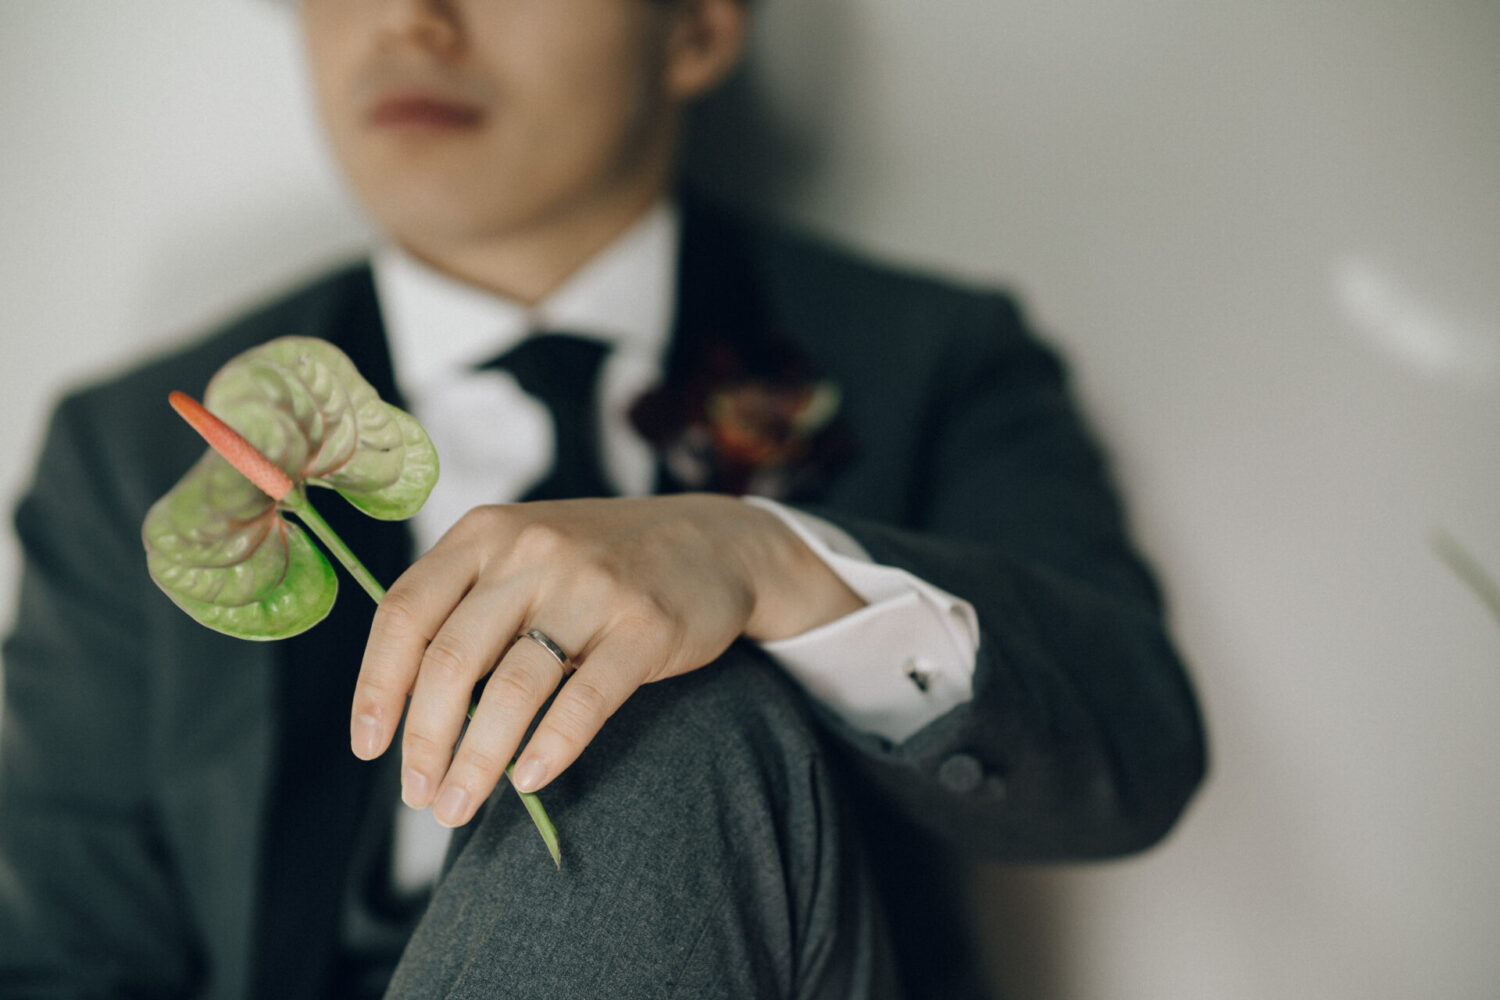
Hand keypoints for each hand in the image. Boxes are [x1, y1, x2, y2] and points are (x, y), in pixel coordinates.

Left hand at [349, 494, 863, 826]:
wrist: (714, 540)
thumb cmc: (602, 561)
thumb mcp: (526, 552)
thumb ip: (470, 605)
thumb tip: (410, 707)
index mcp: (486, 533)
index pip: (405, 612)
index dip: (377, 686)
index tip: (368, 745)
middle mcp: (532, 552)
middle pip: (451, 658)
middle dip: (423, 740)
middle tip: (419, 794)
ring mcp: (591, 587)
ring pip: (512, 687)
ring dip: (476, 760)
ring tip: (459, 806)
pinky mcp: (646, 625)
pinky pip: (586, 699)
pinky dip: (551, 747)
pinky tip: (529, 780)